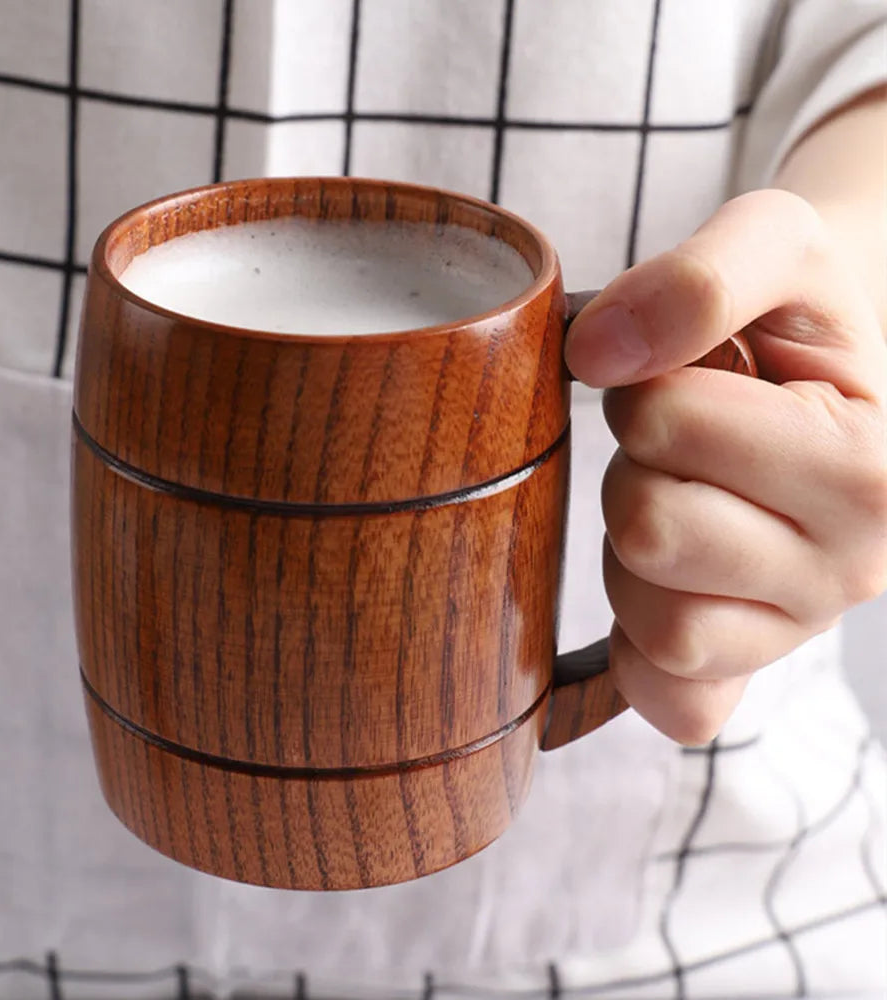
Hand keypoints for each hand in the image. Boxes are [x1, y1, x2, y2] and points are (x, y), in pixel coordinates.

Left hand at [565, 189, 886, 744]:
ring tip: (683, 495)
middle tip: (682, 444)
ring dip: (632, 544)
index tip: (694, 378)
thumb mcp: (777, 242)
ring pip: (649, 615)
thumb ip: (700, 279)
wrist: (831, 371)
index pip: (664, 425)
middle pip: (646, 526)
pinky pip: (670, 698)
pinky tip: (664, 581)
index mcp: (874, 470)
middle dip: (636, 466)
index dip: (646, 385)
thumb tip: (597, 355)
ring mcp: (801, 631)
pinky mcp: (751, 671)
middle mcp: (856, 570)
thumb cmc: (801, 314)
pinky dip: (640, 646)